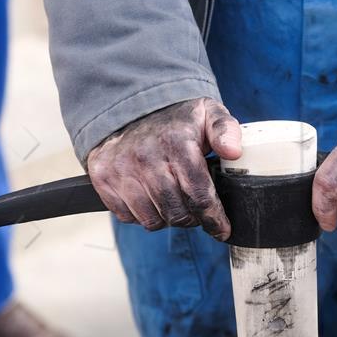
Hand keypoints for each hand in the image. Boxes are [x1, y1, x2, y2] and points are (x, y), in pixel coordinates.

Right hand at [87, 98, 241, 239]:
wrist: (130, 107)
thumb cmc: (175, 119)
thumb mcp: (208, 114)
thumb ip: (227, 131)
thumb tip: (234, 152)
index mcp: (177, 143)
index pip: (199, 195)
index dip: (214, 218)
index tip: (222, 229)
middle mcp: (146, 157)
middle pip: (177, 213)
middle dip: (192, 218)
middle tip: (196, 210)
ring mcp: (121, 168)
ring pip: (151, 220)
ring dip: (166, 217)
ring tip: (172, 200)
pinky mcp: (102, 177)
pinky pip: (127, 216)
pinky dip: (141, 214)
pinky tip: (150, 197)